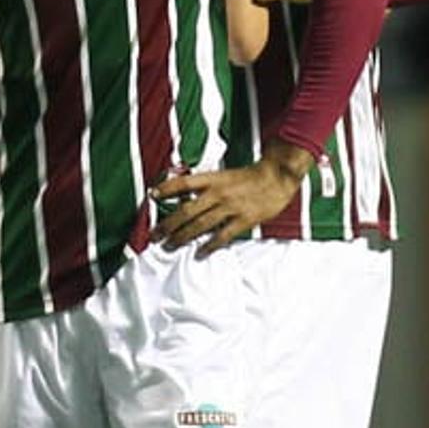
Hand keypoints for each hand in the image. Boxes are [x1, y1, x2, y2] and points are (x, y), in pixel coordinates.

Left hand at [150, 144, 311, 255]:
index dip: (166, 188)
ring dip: (182, 236)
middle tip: (154, 234)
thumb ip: (204, 185)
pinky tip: (200, 252)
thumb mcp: (222, 175)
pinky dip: (210, 245)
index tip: (152, 195)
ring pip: (201, 224)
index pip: (183, 183)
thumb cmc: (247, 177)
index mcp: (212, 179)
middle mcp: (218, 193)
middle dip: (167, 224)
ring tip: (169, 245)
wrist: (276, 177)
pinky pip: (223, 235)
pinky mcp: (244, 220)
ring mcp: (231, 207)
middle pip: (186, 210)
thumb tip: (183, 196)